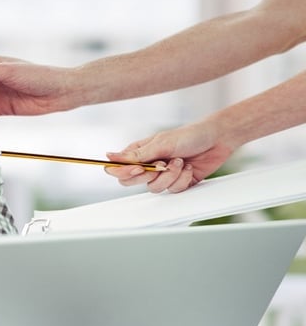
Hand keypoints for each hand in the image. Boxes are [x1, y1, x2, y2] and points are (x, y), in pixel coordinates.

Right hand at [103, 122, 234, 192]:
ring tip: (180, 161)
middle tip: (160, 165)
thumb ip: (136, 155)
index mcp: (139, 152)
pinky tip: (188, 167)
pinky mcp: (177, 182)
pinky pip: (172, 190)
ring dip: (170, 175)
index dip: (124, 172)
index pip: (118, 168)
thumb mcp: (160, 144)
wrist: (218, 139)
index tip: (139, 167)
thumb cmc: (189, 135)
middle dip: (148, 175)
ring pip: (154, 188)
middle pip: (132, 181)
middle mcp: (148, 164)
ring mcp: (162, 175)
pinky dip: (182, 179)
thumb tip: (109, 157)